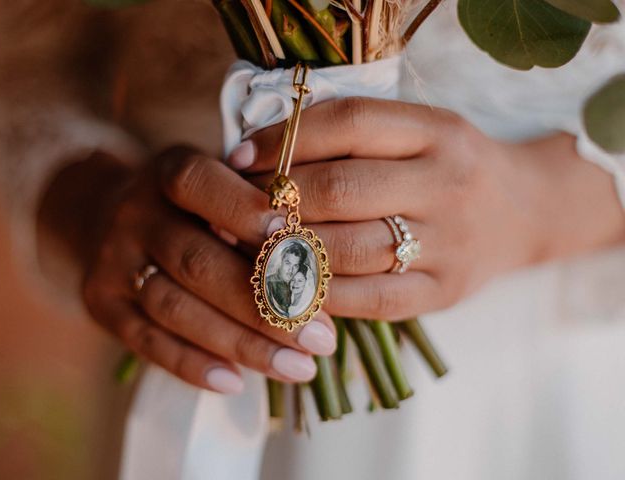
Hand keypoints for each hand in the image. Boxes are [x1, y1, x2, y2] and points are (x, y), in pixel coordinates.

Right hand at [81, 147, 337, 393]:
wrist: (107, 212)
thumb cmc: (193, 203)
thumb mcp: (220, 181)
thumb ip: (258, 208)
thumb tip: (321, 263)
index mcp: (168, 172)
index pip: (201, 186)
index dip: (248, 212)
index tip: (304, 244)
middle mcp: (134, 214)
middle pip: (198, 262)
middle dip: (266, 305)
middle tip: (322, 338)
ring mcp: (113, 261)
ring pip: (176, 309)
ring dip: (242, 344)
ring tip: (300, 368)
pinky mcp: (101, 304)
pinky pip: (146, 342)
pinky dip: (193, 365)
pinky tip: (238, 383)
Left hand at [225, 97, 622, 319]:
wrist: (523, 211)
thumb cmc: (450, 167)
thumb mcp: (418, 133)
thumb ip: (353, 138)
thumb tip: (260, 157)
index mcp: (438, 131)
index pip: (348, 125)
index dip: (284, 140)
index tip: (240, 157)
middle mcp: (448, 183)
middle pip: (342, 189)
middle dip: (277, 200)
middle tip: (238, 208)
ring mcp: (449, 243)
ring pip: (350, 249)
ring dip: (288, 250)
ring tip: (252, 247)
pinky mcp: (444, 292)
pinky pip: (371, 300)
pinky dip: (320, 295)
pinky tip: (290, 284)